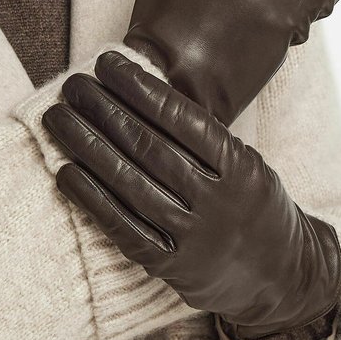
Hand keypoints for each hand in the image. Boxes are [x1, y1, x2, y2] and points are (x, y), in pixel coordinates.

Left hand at [42, 49, 340, 338]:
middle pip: (148, 146)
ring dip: (87, 146)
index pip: (182, 117)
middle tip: (73, 84)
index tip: (106, 63)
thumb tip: (138, 90)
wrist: (282, 276)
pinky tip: (65, 171)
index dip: (140, 87)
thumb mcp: (247, 161)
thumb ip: (204, 136)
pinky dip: (90, 197)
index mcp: (240, 166)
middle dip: (104, 109)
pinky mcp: (170, 266)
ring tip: (58, 117)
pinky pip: (122, 227)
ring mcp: (193, 237)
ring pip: (129, 183)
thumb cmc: (251, 202)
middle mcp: (217, 201)